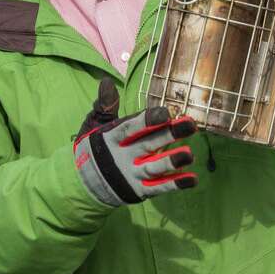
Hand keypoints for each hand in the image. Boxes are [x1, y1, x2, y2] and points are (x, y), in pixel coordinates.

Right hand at [73, 83, 198, 206]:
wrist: (82, 184)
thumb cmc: (95, 148)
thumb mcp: (94, 125)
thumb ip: (104, 105)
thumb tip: (107, 82)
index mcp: (111, 138)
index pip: (130, 128)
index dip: (148, 120)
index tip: (166, 113)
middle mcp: (121, 157)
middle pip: (146, 145)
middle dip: (168, 135)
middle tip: (190, 125)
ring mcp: (130, 175)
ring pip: (153, 168)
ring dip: (171, 161)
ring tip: (190, 154)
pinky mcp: (138, 191)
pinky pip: (158, 188)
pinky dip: (175, 184)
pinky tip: (192, 178)